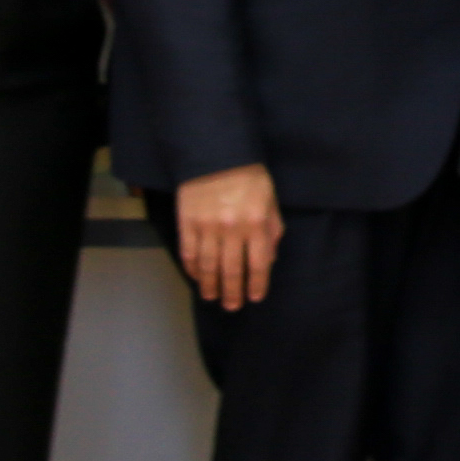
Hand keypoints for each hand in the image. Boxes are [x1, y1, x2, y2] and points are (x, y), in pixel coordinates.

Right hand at [172, 163, 283, 308]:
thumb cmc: (249, 177)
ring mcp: (207, 227)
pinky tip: (196, 277)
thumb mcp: (270, 200)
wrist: (216, 154)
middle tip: (232, 306)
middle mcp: (232, 228)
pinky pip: (189, 253)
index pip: (258, 263)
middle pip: (231, 270)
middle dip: (233, 292)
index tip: (255, 297)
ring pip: (208, 266)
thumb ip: (272, 229)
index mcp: (256, 223)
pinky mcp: (187, 222)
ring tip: (212, 297)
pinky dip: (192, 269)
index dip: (256, 284)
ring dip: (210, 285)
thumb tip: (270, 259)